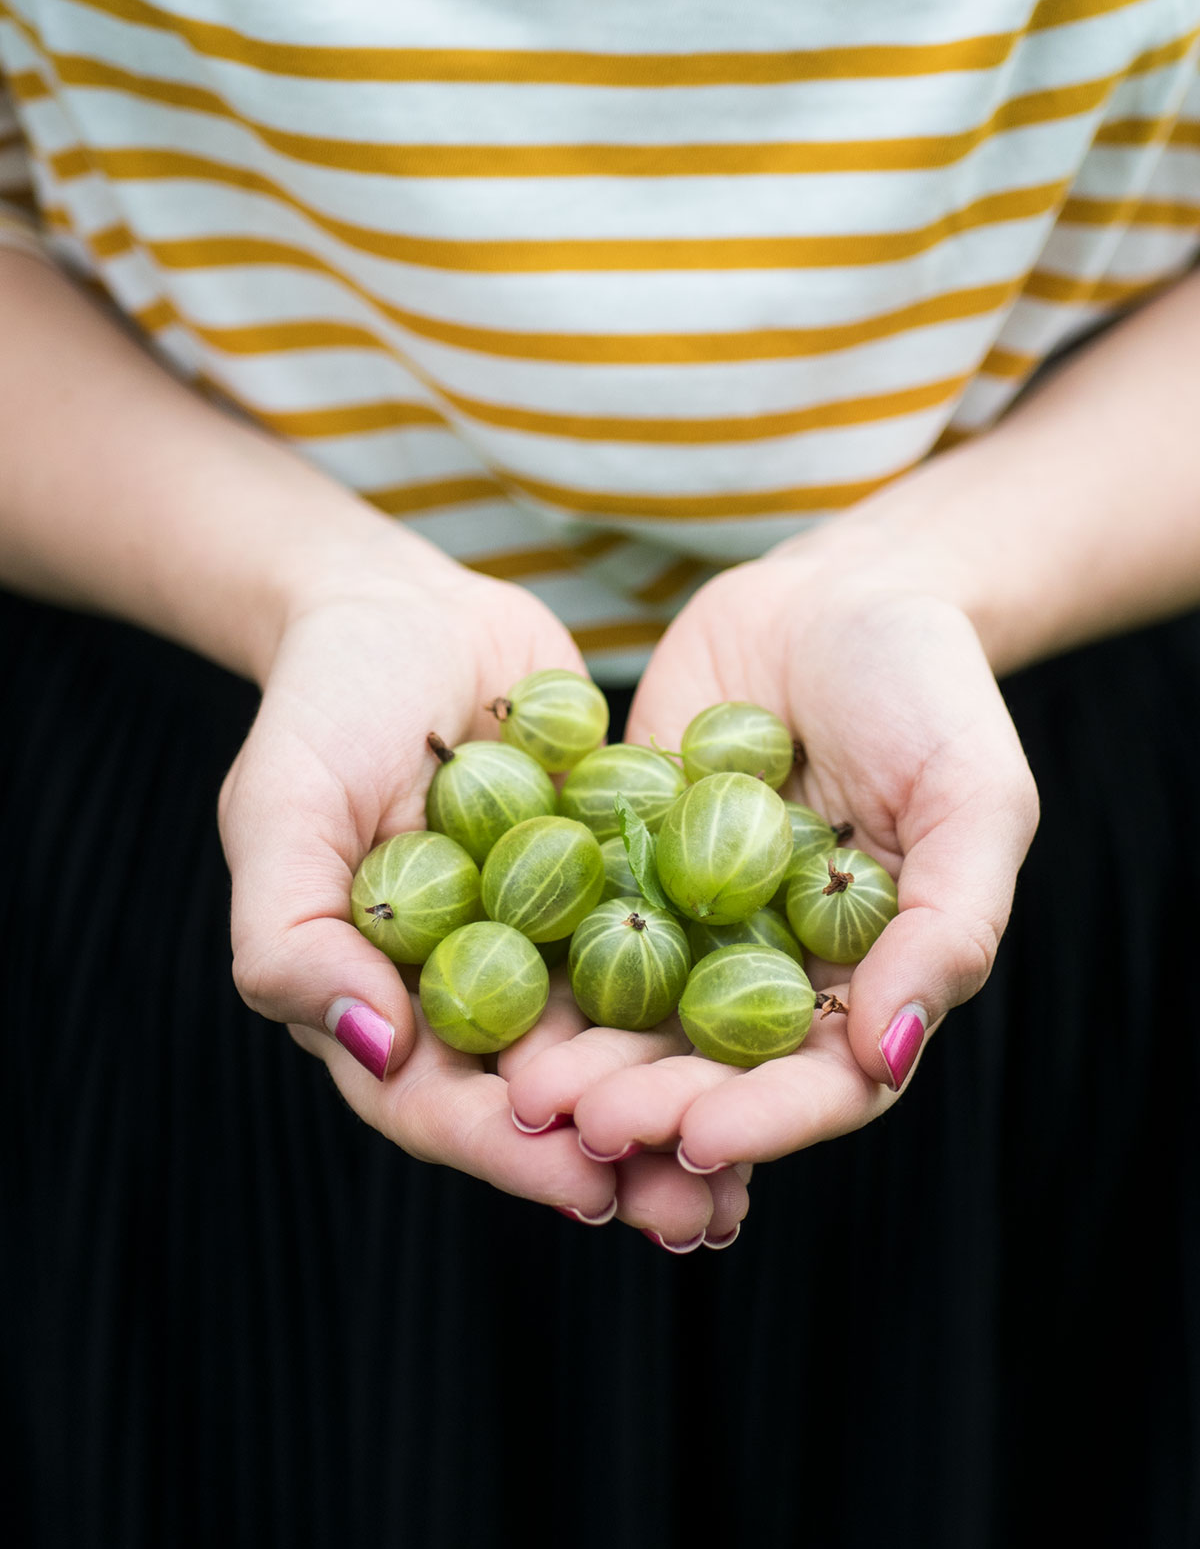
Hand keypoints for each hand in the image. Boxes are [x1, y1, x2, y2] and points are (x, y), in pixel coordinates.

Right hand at [216, 553, 748, 1243]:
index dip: (510, 1154)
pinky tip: (796, 1036)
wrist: (406, 605)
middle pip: (544, 1104)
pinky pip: (671, 954)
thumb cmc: (322, 705)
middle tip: (702, 1215)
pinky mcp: (617, 887)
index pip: (439, 1105)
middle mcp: (474, 989)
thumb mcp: (280, 810)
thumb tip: (376, 1045)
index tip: (587, 1185)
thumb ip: (292, 934)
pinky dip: (722, 1002)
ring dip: (684, 1110)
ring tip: (761, 1164)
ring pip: (619, 1048)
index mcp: (385, 998)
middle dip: (620, 1164)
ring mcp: (550, 942)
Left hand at [510, 551, 1037, 1178]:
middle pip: (709, 1067)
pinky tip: (489, 989)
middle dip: (647, 1103)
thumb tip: (887, 1056)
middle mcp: (769, 968)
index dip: (761, 1120)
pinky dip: (534, 959)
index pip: (818, 1083)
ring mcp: (687, 919)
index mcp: (864, 978)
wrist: (837, 590)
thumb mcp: (974, 796)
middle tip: (581, 1125)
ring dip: (580, 1060)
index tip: (698, 1139)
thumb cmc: (930, 689)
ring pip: (629, 1013)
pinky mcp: (619, 860)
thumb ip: (950, 926)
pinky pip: (571, 919)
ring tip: (525, 1089)